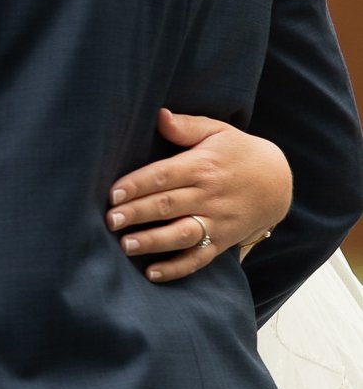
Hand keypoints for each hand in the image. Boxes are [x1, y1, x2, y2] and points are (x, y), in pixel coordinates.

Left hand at [106, 108, 291, 282]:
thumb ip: (186, 126)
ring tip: (125, 245)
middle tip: (110, 220)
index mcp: (202, 166)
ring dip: (153, 242)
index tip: (113, 193)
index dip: (138, 184)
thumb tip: (159, 115)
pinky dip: (177, 269)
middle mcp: (209, 195)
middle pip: (168, 205)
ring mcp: (216, 221)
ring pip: (182, 234)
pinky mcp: (221, 241)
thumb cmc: (238, 153)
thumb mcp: (217, 131)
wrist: (278, 182)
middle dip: (137, 213)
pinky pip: (198, 259)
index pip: (165, 175)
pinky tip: (152, 273)